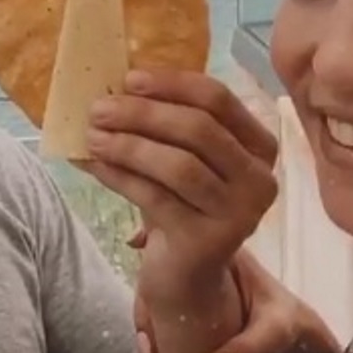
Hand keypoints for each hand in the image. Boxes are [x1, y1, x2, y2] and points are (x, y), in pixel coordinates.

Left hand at [86, 68, 277, 308]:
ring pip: (180, 166)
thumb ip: (163, 124)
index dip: (173, 84)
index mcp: (260, 145)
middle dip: (144, 114)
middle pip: (200, 130)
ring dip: (130, 145)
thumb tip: (111, 89)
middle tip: (99, 108)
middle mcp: (259, 179)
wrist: (187, 273)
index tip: (129, 78)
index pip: (219, 100)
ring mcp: (239, 213)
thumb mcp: (183, 157)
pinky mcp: (209, 241)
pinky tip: (96, 165)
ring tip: (93, 136)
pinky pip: (158, 199)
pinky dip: (121, 177)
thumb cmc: (183, 203)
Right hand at [134, 245, 341, 352]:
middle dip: (146, 312)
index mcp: (223, 255)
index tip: (144, 298)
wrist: (304, 337)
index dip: (152, 266)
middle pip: (159, 275)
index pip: (176, 245)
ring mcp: (198, 286)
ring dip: (149, 330)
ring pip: (159, 298)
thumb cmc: (292, 323)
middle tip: (146, 347)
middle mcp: (205, 265)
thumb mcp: (277, 332)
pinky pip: (167, 316)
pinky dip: (158, 340)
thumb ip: (249, 347)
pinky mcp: (197, 307)